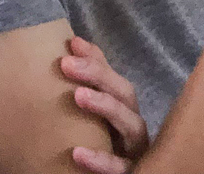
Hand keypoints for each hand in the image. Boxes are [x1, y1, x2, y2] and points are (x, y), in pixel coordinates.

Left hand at [63, 36, 148, 173]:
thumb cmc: (101, 144)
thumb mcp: (94, 112)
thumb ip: (88, 82)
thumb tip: (73, 42)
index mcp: (125, 111)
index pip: (115, 80)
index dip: (96, 61)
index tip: (71, 45)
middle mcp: (134, 127)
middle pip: (126, 96)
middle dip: (99, 76)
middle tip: (67, 64)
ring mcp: (136, 151)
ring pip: (132, 126)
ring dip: (107, 106)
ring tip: (78, 95)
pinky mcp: (133, 172)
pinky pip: (121, 168)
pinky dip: (102, 160)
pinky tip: (77, 152)